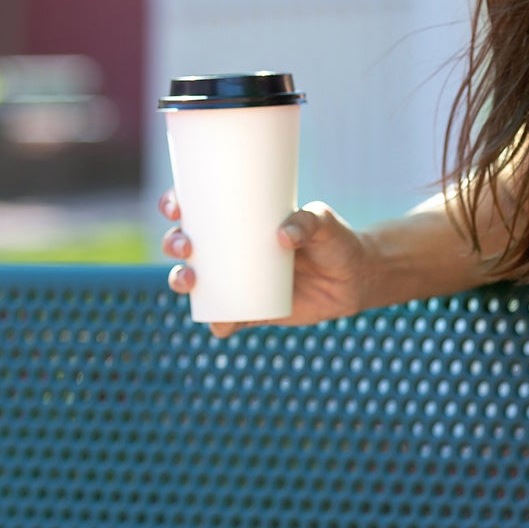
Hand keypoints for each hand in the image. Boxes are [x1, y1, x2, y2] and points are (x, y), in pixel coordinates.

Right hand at [159, 188, 373, 338]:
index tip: (176, 207)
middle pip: (186, 244)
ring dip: (181, 281)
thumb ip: (309, 221)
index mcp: (240, 218)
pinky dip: (218, 323)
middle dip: (173, 243)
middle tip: (185, 247)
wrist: (355, 279)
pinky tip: (219, 323)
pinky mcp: (251, 310)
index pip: (198, 206)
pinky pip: (225, 318)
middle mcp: (231, 249)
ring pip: (196, 282)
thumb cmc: (335, 241)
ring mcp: (237, 281)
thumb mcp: (324, 223)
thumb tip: (283, 235)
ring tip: (189, 281)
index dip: (175, 204)